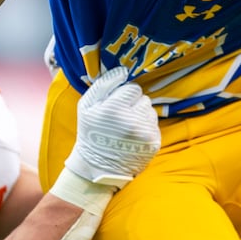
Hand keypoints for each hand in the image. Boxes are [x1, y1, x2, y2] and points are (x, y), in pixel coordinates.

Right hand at [63, 67, 161, 188]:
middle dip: (133, 105)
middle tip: (120, 119)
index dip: (123, 96)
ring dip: (141, 116)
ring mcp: (145, 134)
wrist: (97, 168)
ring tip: (126, 128)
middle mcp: (133, 121)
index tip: (115, 107)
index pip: (133, 89)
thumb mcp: (86, 106)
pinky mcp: (153, 144)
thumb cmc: (90, 133)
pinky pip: (154, 125)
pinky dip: (145, 128)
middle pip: (144, 99)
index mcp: (115, 109)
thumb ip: (104, 84)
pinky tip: (133, 137)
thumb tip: (123, 71)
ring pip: (151, 111)